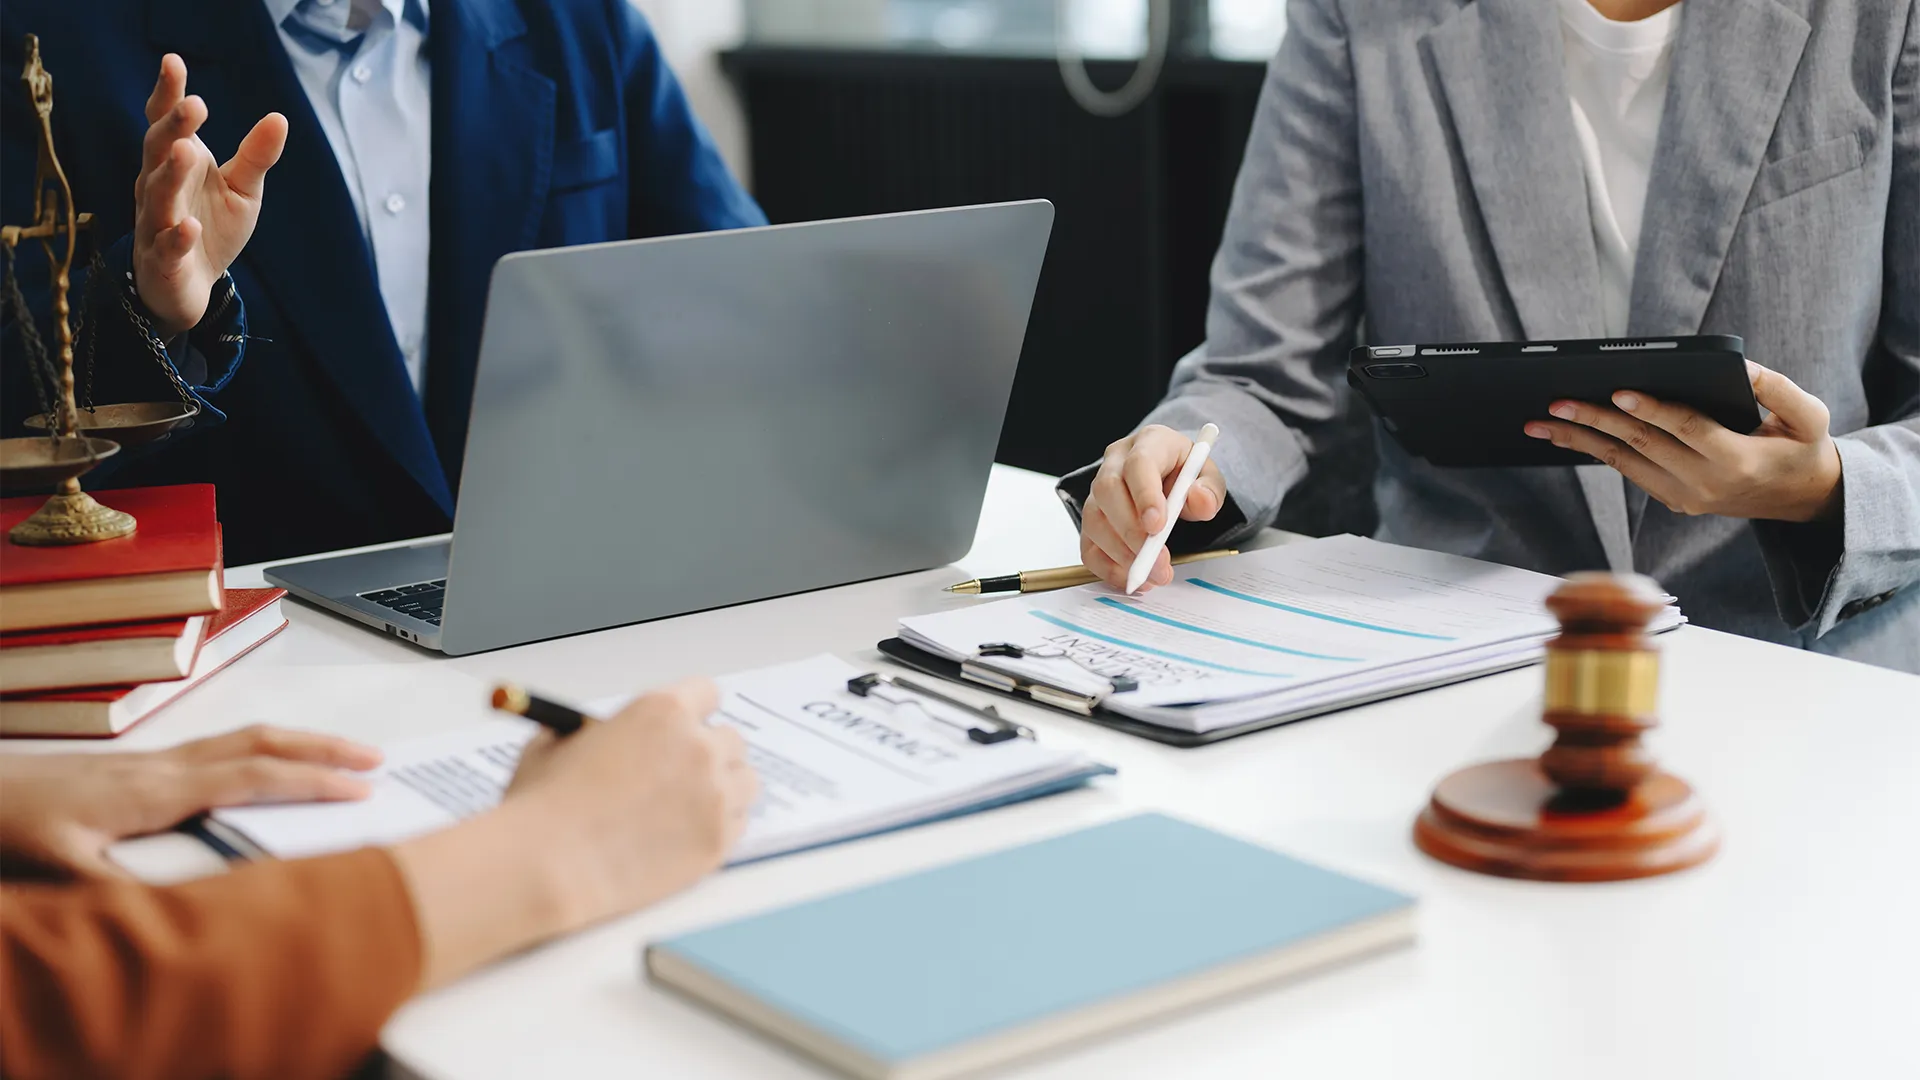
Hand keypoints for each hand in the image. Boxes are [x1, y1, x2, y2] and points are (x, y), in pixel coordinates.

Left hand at [0, 727, 378, 877]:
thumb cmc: (17, 824)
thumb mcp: (61, 865)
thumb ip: (121, 884)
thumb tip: (184, 901)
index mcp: (160, 790)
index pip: (255, 777)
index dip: (313, 780)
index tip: (360, 789)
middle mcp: (168, 766)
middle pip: (264, 742)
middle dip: (325, 748)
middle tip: (376, 758)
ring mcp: (159, 762)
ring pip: (247, 738)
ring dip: (301, 742)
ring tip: (342, 753)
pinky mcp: (148, 767)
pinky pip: (225, 747)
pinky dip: (267, 748)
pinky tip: (272, 763)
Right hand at [133, 53, 287, 337]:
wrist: (191, 287)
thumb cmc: (211, 227)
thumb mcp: (243, 190)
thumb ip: (256, 157)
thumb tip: (280, 117)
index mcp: (176, 163)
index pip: (166, 122)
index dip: (167, 94)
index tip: (173, 61)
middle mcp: (157, 186)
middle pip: (157, 150)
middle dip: (173, 127)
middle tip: (193, 104)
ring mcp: (155, 222)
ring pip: (157, 194)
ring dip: (170, 173)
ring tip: (186, 150)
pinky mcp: (162, 260)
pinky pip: (166, 246)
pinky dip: (176, 236)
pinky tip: (187, 225)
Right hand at [391, 678, 756, 989]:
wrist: (547, 865)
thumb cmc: (543, 805)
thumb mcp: (556, 743)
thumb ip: (593, 732)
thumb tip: (605, 734)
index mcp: (662, 711)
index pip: (706, 693)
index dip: (693, 711)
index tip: (686, 728)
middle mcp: (698, 747)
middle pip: (731, 739)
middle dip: (710, 753)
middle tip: (684, 776)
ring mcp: (714, 795)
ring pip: (745, 781)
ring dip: (725, 789)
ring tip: (690, 807)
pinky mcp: (718, 840)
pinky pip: (741, 823)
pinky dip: (721, 827)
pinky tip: (688, 835)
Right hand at [1080, 424, 1228, 591]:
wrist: (1171, 479)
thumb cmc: (1186, 475)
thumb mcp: (1207, 477)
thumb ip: (1209, 489)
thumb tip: (1199, 500)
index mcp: (1148, 443)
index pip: (1138, 463)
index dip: (1145, 495)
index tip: (1158, 527)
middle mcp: (1115, 463)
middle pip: (1108, 491)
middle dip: (1131, 532)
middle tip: (1157, 562)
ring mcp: (1097, 491)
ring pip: (1093, 520)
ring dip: (1120, 554)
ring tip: (1152, 574)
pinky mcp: (1093, 519)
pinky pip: (1088, 545)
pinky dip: (1107, 567)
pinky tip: (1132, 578)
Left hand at [1525, 360, 1842, 522]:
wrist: (1802, 498)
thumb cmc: (1803, 447)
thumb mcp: (1810, 416)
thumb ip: (1778, 389)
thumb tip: (1739, 366)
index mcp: (1737, 460)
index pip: (1685, 430)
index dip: (1652, 410)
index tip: (1618, 391)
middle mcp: (1705, 485)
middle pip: (1642, 446)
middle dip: (1595, 422)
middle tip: (1556, 403)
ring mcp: (1685, 498)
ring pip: (1624, 463)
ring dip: (1580, 442)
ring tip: (1541, 424)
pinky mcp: (1674, 501)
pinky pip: (1629, 473)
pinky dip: (1596, 453)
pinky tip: (1567, 436)